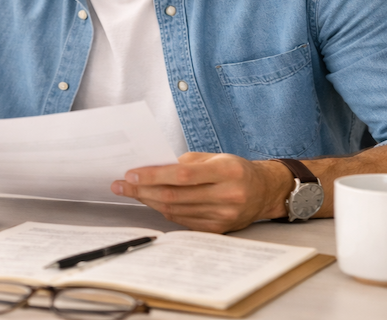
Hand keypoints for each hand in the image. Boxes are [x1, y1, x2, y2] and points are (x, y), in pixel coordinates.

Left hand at [110, 152, 287, 232]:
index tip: (131, 174)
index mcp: (227, 172)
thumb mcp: (216, 157)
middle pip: (175, 196)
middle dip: (143, 190)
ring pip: (176, 211)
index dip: (154, 175)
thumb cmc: (236, 170)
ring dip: (150, 201)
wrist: (264, 192)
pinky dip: (165, 211)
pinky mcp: (218, 229)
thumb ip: (186, 162)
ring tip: (133, 192)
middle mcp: (227, 196)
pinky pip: (183, 221)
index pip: (182, 175)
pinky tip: (153, 201)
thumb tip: (152, 168)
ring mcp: (223, 216)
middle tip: (122, 185)